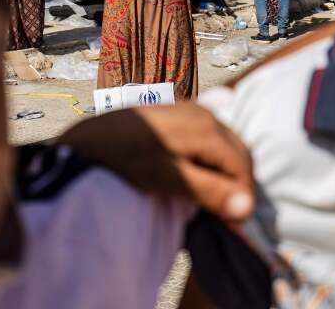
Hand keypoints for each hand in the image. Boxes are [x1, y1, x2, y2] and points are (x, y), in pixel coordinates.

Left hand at [57, 104, 254, 223]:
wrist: (87, 138)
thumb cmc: (125, 159)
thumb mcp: (166, 178)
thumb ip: (208, 191)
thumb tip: (247, 208)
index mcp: (207, 127)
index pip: (241, 165)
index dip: (242, 197)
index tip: (233, 226)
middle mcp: (204, 112)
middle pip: (236, 152)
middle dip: (236, 184)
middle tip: (224, 215)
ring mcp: (191, 109)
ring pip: (223, 145)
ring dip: (224, 172)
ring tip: (211, 199)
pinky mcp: (178, 113)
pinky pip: (208, 138)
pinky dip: (211, 159)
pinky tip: (197, 175)